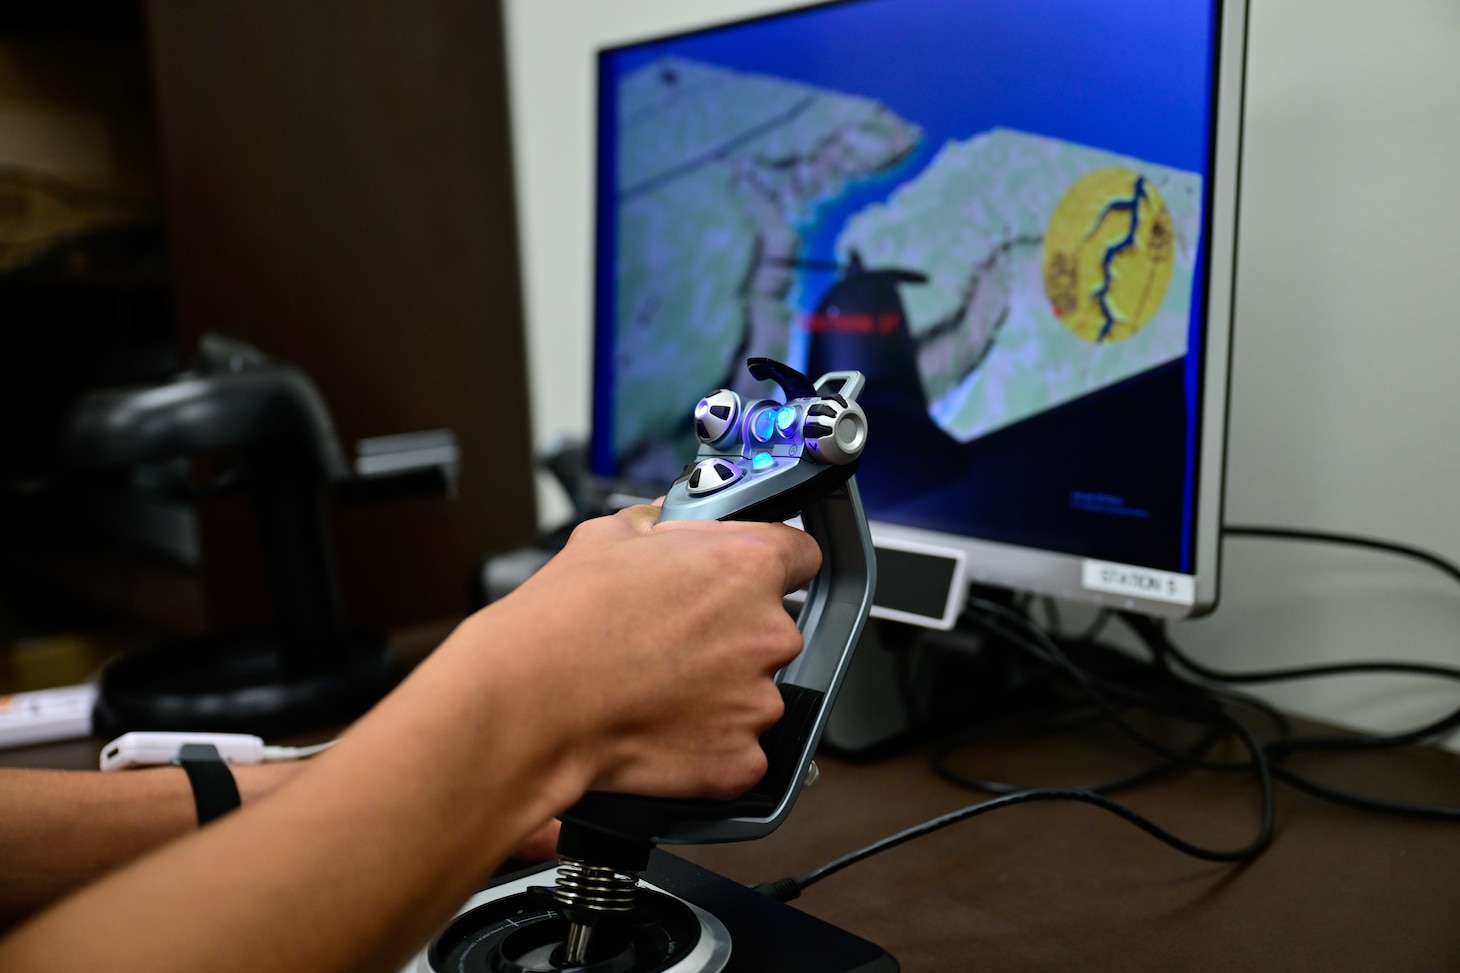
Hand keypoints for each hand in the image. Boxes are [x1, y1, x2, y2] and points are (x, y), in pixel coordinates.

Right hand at [492, 503, 821, 801]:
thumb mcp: (607, 536)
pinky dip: (708, 745)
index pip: (801, 554)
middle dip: (734, 635)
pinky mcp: (740, 759)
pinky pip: (738, 750)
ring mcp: (758, 702)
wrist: (530, 702)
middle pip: (774, 628)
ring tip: (658, 688)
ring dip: (721, 692)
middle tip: (676, 641)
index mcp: (746, 566)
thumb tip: (664, 523)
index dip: (772, 564)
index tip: (749, 578)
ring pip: (756, 692)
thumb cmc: (563, 621)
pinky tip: (661, 729)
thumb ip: (660, 524)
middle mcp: (767, 632)